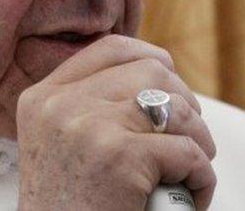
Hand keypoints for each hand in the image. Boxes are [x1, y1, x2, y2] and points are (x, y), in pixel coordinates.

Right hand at [16, 35, 216, 209]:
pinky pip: (188, 152)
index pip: (111, 49)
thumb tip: (154, 75)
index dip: (153, 59)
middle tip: (188, 140)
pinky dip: (202, 179)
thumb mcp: (59, 148)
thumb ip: (89, 109)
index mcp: (42, 98)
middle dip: (185, 104)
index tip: (172, 85)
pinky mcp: (119, 157)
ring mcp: (88, 127)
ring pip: (177, 109)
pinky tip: (191, 198)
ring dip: (199, 141)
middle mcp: (60, 105)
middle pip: (151, 71)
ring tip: (190, 172)